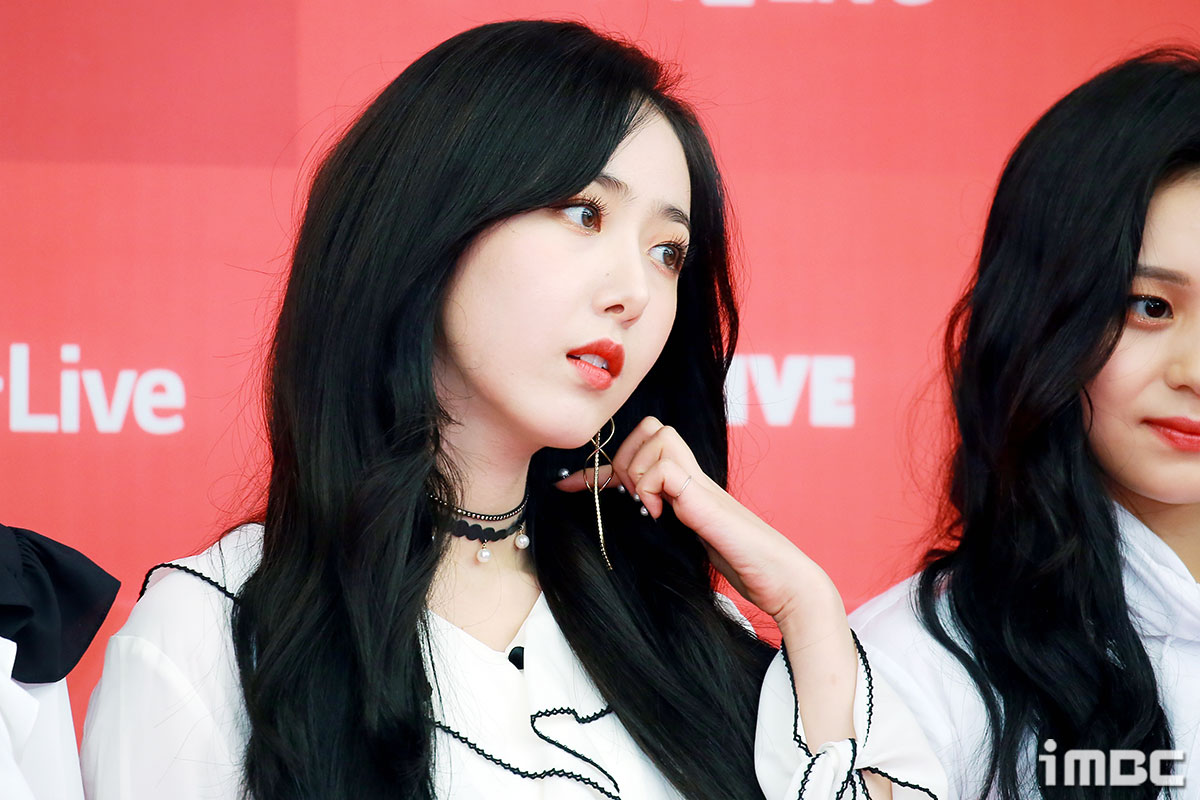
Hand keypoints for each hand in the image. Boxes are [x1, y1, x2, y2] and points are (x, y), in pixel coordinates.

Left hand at [554, 416, 843, 638]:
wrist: (784, 581)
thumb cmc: (740, 567)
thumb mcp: (686, 544)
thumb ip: (664, 528)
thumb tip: (630, 527)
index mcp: (686, 487)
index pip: (638, 455)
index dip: (597, 469)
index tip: (567, 486)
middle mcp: (693, 477)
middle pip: (650, 427)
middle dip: (623, 457)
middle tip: (626, 498)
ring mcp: (700, 483)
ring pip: (656, 436)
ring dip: (638, 471)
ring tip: (648, 507)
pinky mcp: (705, 498)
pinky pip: (665, 467)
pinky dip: (652, 486)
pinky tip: (661, 515)